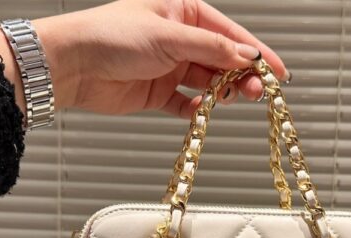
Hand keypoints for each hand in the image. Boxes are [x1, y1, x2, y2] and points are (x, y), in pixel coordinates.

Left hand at [0, 0, 288, 118]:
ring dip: (223, 93)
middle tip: (258, 92)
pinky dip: (197, 110)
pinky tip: (204, 111)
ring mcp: (169, 68)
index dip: (256, 53)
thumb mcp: (168, 35)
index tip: (277, 71)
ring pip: (208, 83)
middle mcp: (178, 40)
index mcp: (182, 13)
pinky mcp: (158, 94)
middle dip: (242, 76)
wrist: (73, 65)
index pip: (229, 35)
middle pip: (222, 61)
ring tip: (234, 100)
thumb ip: (210, 49)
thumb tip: (246, 57)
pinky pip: (187, 104)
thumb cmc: (110, 36)